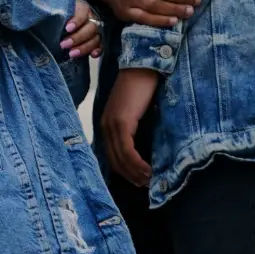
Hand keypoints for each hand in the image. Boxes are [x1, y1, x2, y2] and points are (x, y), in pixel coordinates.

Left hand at [60, 0, 102, 59]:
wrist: (61, 22)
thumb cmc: (58, 16)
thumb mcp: (56, 11)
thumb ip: (54, 13)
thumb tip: (48, 16)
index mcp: (82, 8)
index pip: (83, 12)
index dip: (77, 21)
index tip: (67, 29)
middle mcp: (91, 18)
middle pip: (91, 27)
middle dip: (77, 37)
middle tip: (63, 45)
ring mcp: (96, 30)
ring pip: (96, 38)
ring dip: (84, 47)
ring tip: (71, 54)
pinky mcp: (97, 41)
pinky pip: (101, 46)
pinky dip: (98, 51)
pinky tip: (92, 55)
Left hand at [101, 68, 158, 186]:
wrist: (143, 67)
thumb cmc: (142, 87)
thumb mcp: (135, 111)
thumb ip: (134, 127)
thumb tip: (143, 147)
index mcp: (107, 124)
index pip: (112, 155)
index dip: (124, 171)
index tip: (137, 181)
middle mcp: (105, 126)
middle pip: (115, 161)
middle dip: (130, 176)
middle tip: (145, 186)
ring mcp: (112, 124)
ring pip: (121, 159)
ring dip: (135, 173)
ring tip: (149, 181)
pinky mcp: (122, 123)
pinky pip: (127, 151)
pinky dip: (137, 164)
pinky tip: (148, 170)